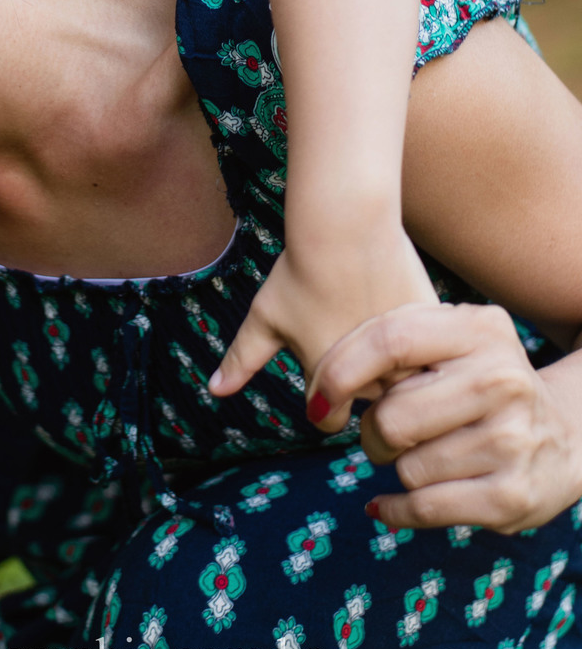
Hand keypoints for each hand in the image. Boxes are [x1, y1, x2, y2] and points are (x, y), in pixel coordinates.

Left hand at [209, 221, 437, 429]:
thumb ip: (242, 360)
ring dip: (397, 371)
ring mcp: (410, 359)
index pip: (329, 420)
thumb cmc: (300, 272)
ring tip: (375, 327)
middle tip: (348, 336)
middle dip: (361, 385)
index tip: (322, 369)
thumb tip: (213, 390)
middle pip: (371, 406)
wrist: (347, 228)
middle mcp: (373, 382)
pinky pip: (434, 355)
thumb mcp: (265, 317)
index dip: (323, 397)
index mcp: (329, 385)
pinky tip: (405, 321)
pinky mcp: (436, 333)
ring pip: (407, 386)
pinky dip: (423, 345)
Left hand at [310, 301, 581, 532]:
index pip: (389, 341)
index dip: (339, 372)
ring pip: (406, 466)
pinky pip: (423, 507)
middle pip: (392, 416)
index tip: (317, 399)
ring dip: (398, 466)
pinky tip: (386, 504)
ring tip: (424, 455)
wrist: (568, 436)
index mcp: (481, 329)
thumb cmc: (480, 380)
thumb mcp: (453, 339)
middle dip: (372, 432)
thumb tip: (321, 392)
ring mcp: (512, 440)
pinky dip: (394, 509)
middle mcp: (503, 380)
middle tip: (386, 433)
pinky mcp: (513, 496)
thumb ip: (392, 340)